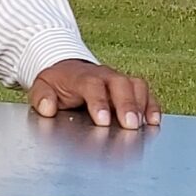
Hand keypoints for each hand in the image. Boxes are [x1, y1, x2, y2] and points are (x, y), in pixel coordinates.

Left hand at [30, 59, 159, 130]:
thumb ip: (41, 97)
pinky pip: (145, 92)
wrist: (69, 70)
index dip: (99, 102)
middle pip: (120, 84)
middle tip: (130, 125)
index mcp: (81, 76)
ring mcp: (119, 80)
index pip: (92, 86)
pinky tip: (154, 121)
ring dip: (142, 105)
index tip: (103, 121)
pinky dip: (152, 105)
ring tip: (145, 125)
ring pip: (136, 86)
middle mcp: (104, 76)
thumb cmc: (58, 83)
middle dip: (126, 105)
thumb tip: (47, 107)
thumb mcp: (42, 87)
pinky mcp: (130, 88)